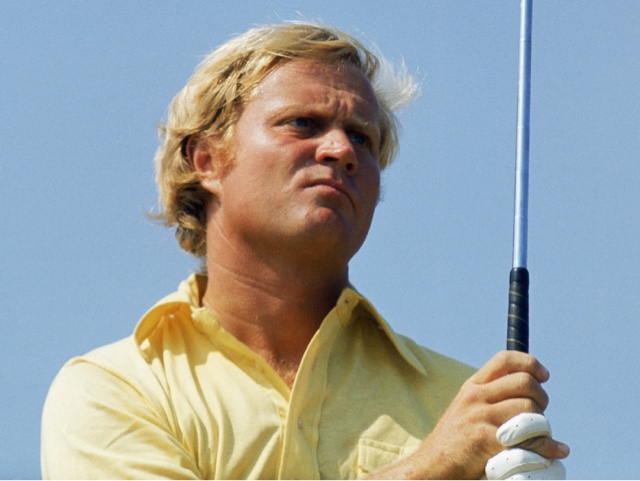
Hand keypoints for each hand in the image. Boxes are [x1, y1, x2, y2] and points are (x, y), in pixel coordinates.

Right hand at [399, 351, 565, 478]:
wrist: (432, 466)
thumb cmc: (455, 441)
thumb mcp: (467, 408)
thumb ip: (491, 397)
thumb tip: (530, 391)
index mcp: (473, 386)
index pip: (505, 360)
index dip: (530, 363)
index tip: (544, 376)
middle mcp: (475, 396)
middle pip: (524, 382)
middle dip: (541, 397)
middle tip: (540, 413)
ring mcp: (480, 417)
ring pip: (530, 409)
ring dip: (544, 424)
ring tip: (540, 435)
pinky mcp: (486, 440)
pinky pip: (528, 438)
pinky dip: (547, 447)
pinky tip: (554, 451)